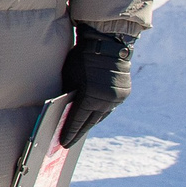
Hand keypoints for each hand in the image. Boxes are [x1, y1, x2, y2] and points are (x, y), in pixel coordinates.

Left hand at [59, 24, 133, 146]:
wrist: (108, 43)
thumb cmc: (82, 57)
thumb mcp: (69, 76)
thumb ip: (68, 94)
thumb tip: (63, 111)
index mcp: (91, 96)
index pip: (77, 120)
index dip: (69, 132)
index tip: (62, 142)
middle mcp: (106, 100)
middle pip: (90, 122)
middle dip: (78, 132)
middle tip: (68, 143)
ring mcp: (117, 98)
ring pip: (101, 116)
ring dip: (90, 123)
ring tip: (80, 132)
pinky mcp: (124, 93)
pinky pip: (109, 108)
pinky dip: (100, 113)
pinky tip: (93, 118)